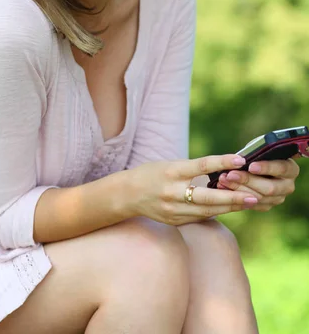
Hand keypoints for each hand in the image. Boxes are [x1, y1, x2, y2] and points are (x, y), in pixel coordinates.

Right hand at [127, 154, 259, 226]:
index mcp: (172, 171)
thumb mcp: (171, 165)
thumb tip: (223, 171)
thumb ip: (193, 170)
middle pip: (208, 197)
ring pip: (207, 210)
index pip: (201, 166)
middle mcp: (173, 192)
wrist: (128, 194)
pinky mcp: (175, 221)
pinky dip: (216, 212)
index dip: (222, 162)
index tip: (241, 159)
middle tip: (253, 195)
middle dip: (232, 197)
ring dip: (230, 207)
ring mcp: (173, 210)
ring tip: (249, 202)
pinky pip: (200, 217)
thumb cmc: (152, 174)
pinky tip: (230, 208)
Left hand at [217, 158, 299, 210]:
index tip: (251, 166)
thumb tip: (240, 159)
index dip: (266, 167)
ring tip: (223, 181)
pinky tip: (224, 188)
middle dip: (248, 181)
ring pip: (259, 198)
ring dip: (239, 189)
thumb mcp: (257, 150)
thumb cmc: (257, 155)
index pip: (281, 168)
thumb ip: (254, 154)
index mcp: (290, 169)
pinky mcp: (267, 205)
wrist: (254, 167)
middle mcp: (288, 186)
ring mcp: (278, 198)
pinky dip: (236, 196)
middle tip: (230, 175)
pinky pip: (252, 204)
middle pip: (269, 188)